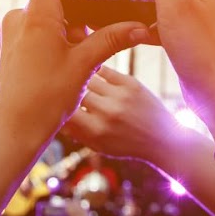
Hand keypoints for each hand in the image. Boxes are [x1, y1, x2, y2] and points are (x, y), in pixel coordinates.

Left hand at [0, 0, 145, 154]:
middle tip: (85, 44)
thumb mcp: (83, 68)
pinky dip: (49, 48)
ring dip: (64, 38)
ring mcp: (8, 32)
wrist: (7, 135)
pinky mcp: (3, 48)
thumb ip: (110, 39)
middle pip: (56, 1)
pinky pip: (33, 37)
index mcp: (39, 14)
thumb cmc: (44, 101)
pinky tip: (54, 76)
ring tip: (68, 72)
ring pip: (47, 23)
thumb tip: (141, 24)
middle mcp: (19, 16)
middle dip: (76, 17)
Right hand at [64, 65, 187, 167]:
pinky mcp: (131, 83)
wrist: (163, 139)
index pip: (63, 111)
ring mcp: (120, 96)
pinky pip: (103, 69)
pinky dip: (94, 69)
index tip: (50, 101)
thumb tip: (52, 115)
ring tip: (70, 72)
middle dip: (65, 87)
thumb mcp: (98, 146)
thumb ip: (75, 131)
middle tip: (57, 82)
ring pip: (86, 76)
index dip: (55, 104)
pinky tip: (88, 69)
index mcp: (96, 131)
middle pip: (73, 91)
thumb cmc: (126, 145)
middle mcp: (107, 112)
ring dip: (78, 75)